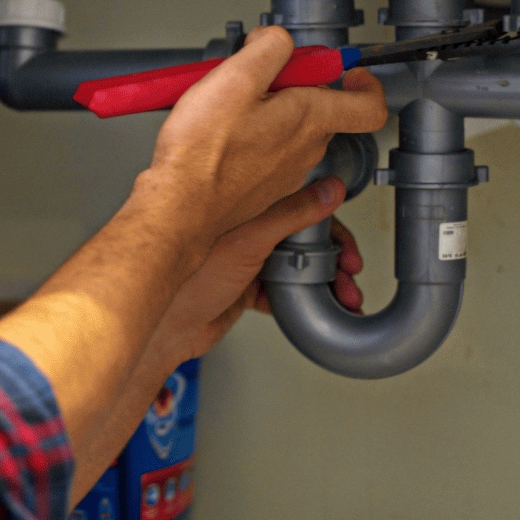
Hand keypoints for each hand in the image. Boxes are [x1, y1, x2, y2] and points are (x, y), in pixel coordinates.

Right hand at [145, 26, 387, 266]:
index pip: (370, 107)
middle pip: (321, 110)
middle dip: (296, 86)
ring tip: (231, 105)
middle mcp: (305, 150)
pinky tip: (221, 132)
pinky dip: (253, 136)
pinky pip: (269, 152)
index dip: (366, 83)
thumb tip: (278, 40)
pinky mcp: (261, 187)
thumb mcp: (236, 76)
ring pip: (292, 131)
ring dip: (271, 111)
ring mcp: (284, 173)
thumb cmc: (203, 152)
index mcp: (310, 119)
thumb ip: (269, 48)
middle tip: (259, 76)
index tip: (348, 71)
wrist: (179, 207)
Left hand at [157, 175, 347, 364]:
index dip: (327, 221)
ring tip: (344, 297)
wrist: (167, 329)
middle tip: (351, 273)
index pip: (296, 204)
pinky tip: (317, 306)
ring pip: (295, 265)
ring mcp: (244, 260)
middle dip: (332, 257)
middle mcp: (244, 231)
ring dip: (323, 281)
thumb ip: (290, 215)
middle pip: (301, 237)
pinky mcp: (244, 287)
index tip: (347, 240)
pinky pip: (282, 289)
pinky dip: (303, 298)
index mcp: (242, 209)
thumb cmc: (188, 280)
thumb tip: (327, 190)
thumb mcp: (249, 241)